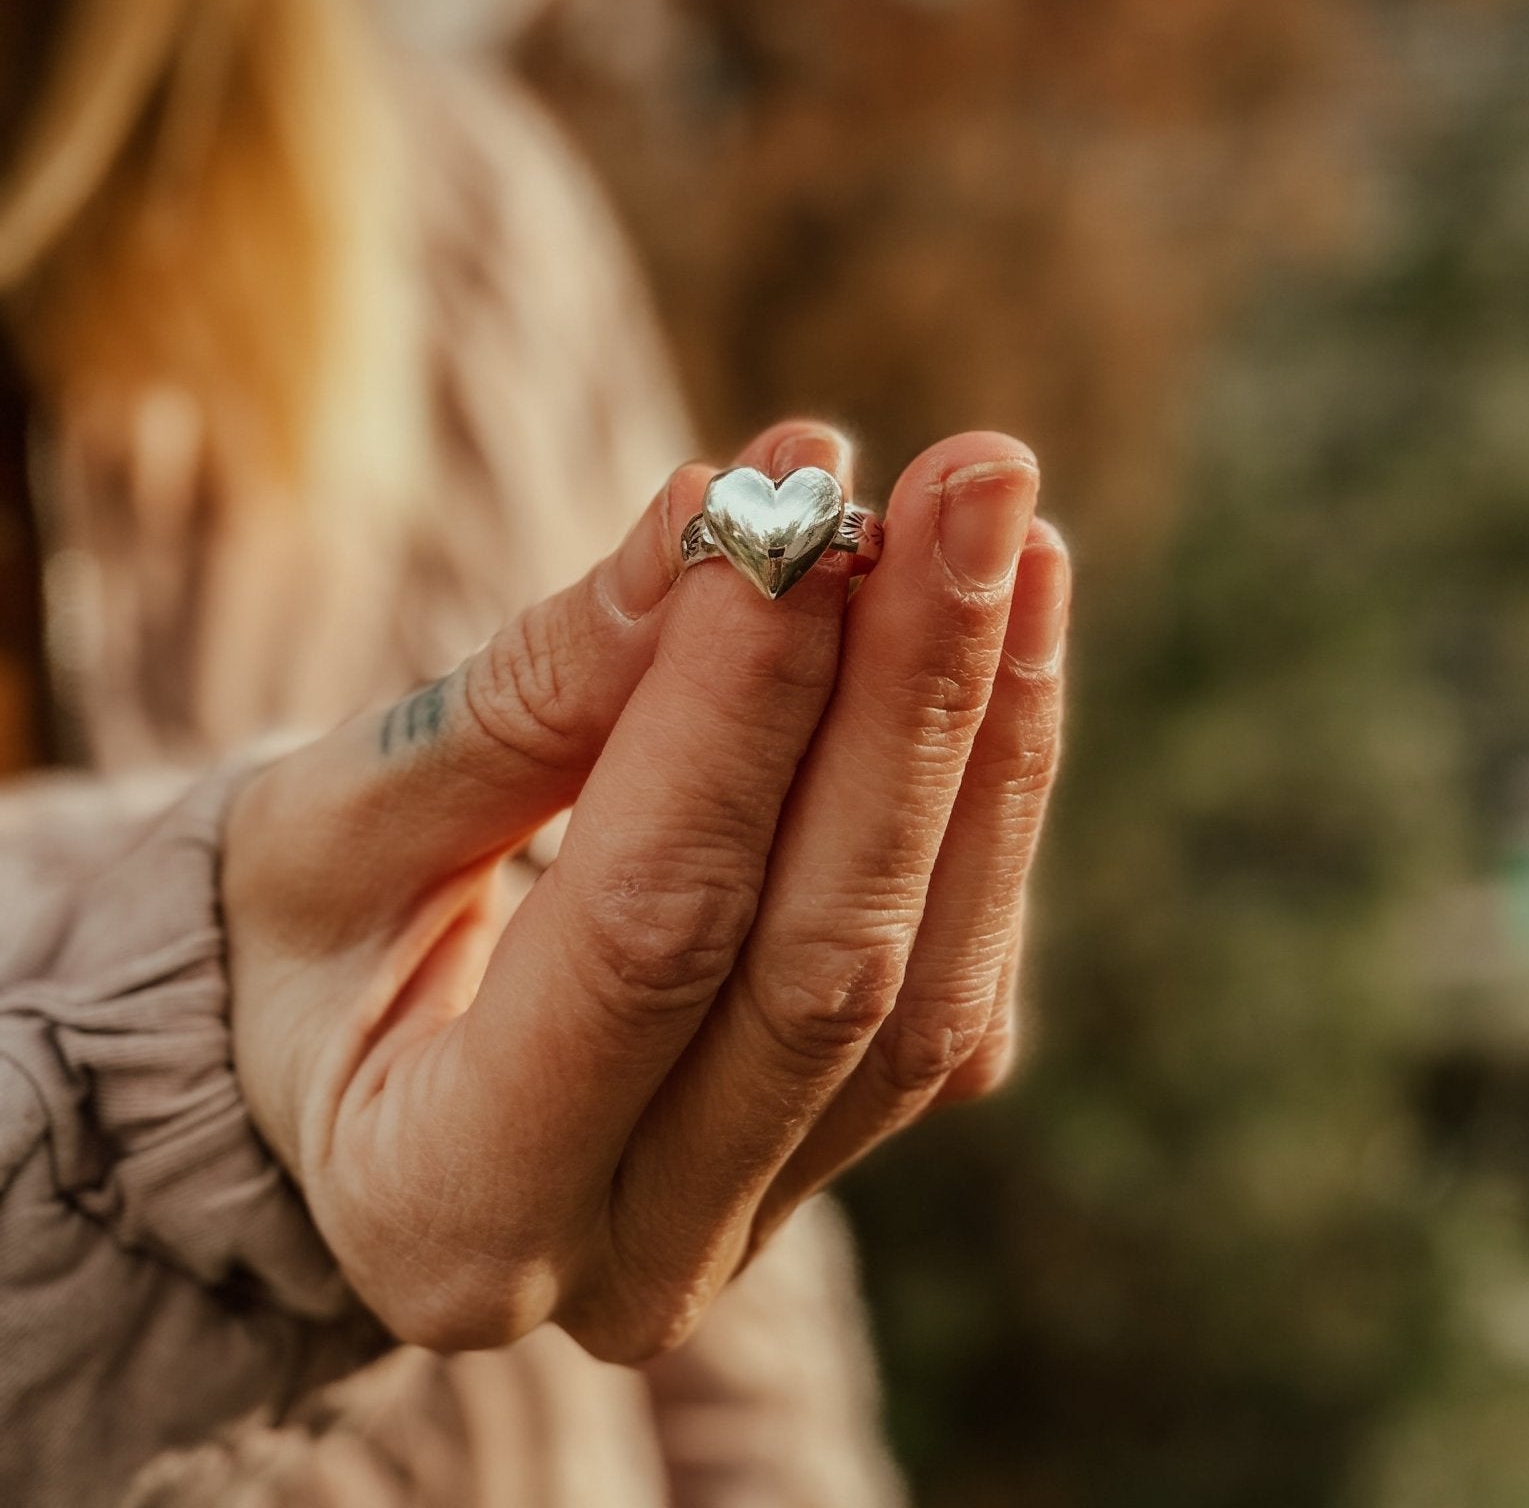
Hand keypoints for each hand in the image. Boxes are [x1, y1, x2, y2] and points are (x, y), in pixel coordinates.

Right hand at [223, 417, 1069, 1359]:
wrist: (348, 1071)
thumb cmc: (311, 939)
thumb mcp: (336, 823)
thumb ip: (523, 700)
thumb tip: (710, 522)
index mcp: (454, 1200)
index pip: (647, 929)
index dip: (736, 705)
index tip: (793, 499)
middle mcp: (634, 1254)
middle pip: (826, 959)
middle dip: (908, 697)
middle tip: (970, 478)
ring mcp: (762, 1215)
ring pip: (931, 977)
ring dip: (982, 727)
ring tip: (1002, 522)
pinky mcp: (847, 1142)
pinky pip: (964, 969)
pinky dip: (996, 784)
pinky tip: (1013, 619)